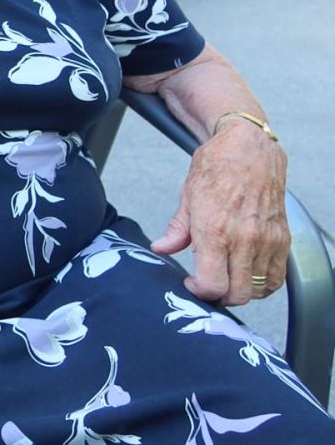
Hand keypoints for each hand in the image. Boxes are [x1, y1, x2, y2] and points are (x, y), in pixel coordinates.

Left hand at [150, 121, 289, 305]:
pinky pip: (277, 277)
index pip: (212, 284)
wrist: (249, 147)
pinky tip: (249, 274)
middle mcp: (244, 239)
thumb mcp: (187, 196)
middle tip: (209, 285)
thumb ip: (176, 230)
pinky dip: (265, 284)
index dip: (199, 291)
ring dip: (242, 291)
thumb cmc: (216, 167)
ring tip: (227, 279)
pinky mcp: (283, 238)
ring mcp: (267, 240)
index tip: (192, 283)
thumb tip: (161, 249)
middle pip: (237, 294)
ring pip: (258, 289)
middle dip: (220, 296)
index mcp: (215, 230)